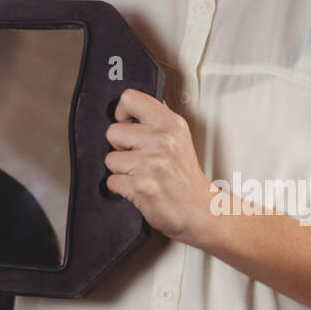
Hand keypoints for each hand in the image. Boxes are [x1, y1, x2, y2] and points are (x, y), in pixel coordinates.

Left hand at [104, 88, 216, 245]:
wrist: (200, 210)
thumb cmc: (186, 178)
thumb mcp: (180, 138)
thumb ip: (159, 119)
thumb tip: (136, 105)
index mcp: (170, 123)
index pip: (130, 98)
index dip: (121, 113)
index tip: (127, 125)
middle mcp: (162, 140)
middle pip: (112, 132)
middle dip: (119, 147)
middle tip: (136, 157)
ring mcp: (151, 163)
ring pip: (109, 159)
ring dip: (120, 170)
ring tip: (139, 174)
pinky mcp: (141, 186)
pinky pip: (111, 182)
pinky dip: (120, 189)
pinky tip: (138, 188)